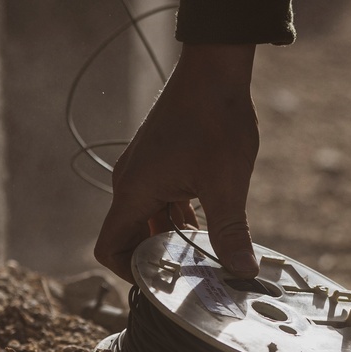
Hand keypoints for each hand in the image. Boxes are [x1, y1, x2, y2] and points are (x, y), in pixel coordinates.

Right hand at [94, 44, 259, 281]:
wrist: (216, 68)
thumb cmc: (215, 120)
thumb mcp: (225, 183)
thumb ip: (229, 232)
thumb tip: (242, 273)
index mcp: (133, 191)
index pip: (107, 247)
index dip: (128, 272)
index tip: (162, 283)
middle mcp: (131, 182)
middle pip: (131, 237)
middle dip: (159, 260)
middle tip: (193, 278)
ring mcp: (146, 170)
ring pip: (151, 219)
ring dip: (173, 240)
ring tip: (206, 258)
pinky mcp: (162, 160)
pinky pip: (163, 200)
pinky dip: (181, 218)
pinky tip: (211, 228)